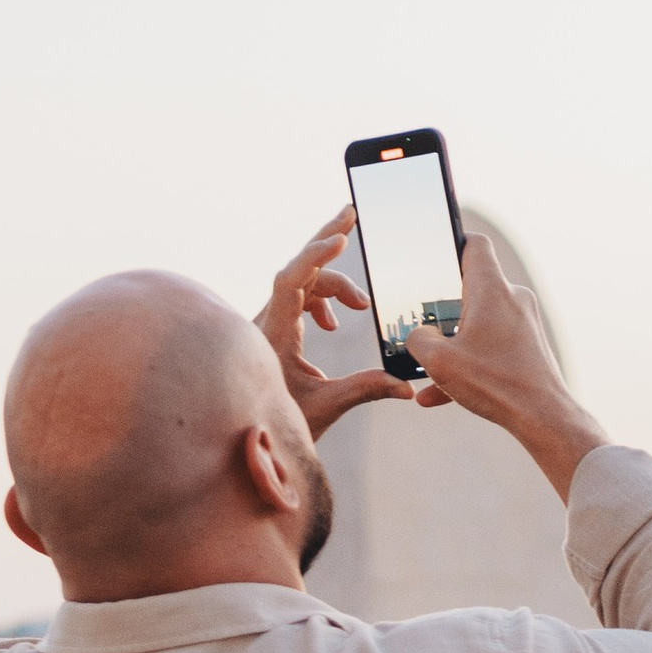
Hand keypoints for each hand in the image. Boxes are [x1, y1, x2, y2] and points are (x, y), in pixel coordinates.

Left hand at [255, 210, 419, 435]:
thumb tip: (407, 386)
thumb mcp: (327, 406)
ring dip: (333, 286)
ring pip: (301, 281)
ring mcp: (268, 321)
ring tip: (361, 306)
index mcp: (273, 334)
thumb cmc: (278, 425)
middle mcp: (267, 320)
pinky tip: (333, 322)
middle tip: (351, 213)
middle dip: (326, 242)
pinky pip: (297, 296)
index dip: (316, 256)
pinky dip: (320, 299)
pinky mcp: (273, 328)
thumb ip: (367, 389)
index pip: (291, 280)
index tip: (343, 239)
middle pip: (297, 267)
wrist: (245, 439)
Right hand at [410, 236, 608, 500]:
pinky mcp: (530, 347)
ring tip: (428, 371)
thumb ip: (418, 340)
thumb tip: (418, 337)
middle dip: (444, 308)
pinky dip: (470, 364)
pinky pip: (492, 347)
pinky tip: (441, 394)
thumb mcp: (439, 361)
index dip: (453, 243)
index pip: (475, 245)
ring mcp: (525, 323)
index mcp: (491, 289)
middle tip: (422, 323)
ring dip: (453, 345)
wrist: (544, 417)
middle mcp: (512, 299)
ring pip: (479, 324)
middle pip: (472, 288)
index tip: (435, 254)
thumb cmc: (496, 384)